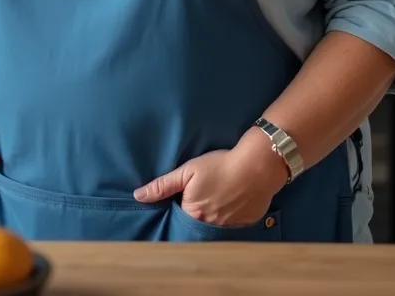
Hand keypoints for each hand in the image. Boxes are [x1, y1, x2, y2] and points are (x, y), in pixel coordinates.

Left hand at [133, 132, 287, 226]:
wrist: (256, 166)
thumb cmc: (220, 165)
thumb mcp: (188, 170)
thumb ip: (163, 185)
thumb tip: (138, 196)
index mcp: (192, 213)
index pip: (179, 217)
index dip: (180, 207)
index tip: (183, 198)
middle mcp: (209, 226)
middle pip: (197, 225)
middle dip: (196, 216)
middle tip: (204, 198)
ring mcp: (228, 228)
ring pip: (215, 228)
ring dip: (213, 218)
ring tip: (218, 200)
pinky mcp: (245, 225)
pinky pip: (233, 227)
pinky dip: (230, 218)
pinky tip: (233, 204)